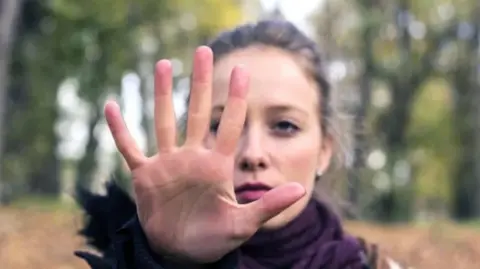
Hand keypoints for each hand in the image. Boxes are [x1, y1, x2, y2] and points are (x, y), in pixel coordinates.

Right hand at [104, 46, 304, 262]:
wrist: (183, 253)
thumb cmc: (215, 239)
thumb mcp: (243, 224)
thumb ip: (268, 205)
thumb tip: (301, 190)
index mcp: (217, 166)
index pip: (230, 125)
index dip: (236, 99)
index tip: (242, 70)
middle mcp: (193, 158)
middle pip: (197, 113)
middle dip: (200, 83)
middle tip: (203, 51)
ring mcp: (168, 164)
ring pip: (164, 122)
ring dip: (162, 94)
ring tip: (163, 64)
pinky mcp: (145, 176)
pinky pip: (130, 148)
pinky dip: (120, 130)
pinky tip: (111, 106)